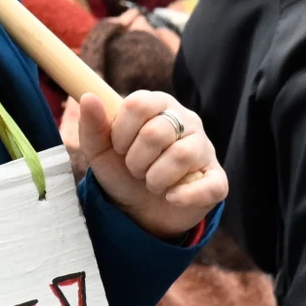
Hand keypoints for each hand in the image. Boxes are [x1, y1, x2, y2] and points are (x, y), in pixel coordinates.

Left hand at [60, 87, 224, 239]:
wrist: (140, 208)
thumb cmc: (121, 170)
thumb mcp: (99, 150)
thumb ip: (92, 124)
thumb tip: (88, 97)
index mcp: (158, 104)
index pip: (139, 104)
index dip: (121, 131)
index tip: (118, 148)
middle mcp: (187, 120)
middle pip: (157, 132)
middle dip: (136, 159)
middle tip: (135, 170)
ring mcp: (205, 149)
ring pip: (181, 155)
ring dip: (155, 178)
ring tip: (151, 182)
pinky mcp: (217, 179)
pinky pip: (209, 185)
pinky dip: (183, 195)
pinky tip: (171, 196)